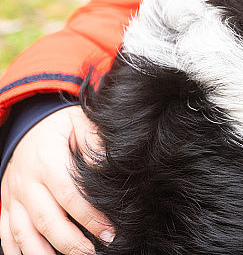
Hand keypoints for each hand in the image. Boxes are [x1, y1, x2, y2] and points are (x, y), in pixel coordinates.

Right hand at [0, 105, 113, 254]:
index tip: (110, 233)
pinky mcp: (5, 206)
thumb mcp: (80, 123)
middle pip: (47, 221)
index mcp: (47, 161)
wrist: (28, 127)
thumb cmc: (63, 128)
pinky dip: (17, 252)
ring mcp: (13, 197)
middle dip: (72, 243)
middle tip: (95, 253)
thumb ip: (95, 140)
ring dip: (45, 254)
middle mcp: (26, 182)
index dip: (90, 217)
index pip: (70, 195)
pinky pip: (5, 235)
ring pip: (24, 234)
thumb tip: (110, 162)